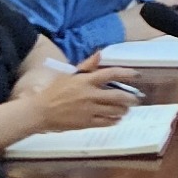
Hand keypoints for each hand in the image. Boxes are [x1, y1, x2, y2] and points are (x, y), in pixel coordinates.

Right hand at [26, 62, 144, 133]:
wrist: (41, 111)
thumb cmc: (54, 91)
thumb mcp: (69, 75)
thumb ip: (86, 66)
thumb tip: (100, 53)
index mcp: (86, 81)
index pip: (111, 74)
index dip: (126, 73)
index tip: (136, 75)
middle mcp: (90, 95)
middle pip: (118, 96)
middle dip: (131, 98)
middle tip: (136, 99)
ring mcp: (89, 110)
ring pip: (114, 111)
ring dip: (124, 109)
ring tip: (127, 109)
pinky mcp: (86, 123)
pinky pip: (106, 122)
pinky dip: (114, 120)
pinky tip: (116, 119)